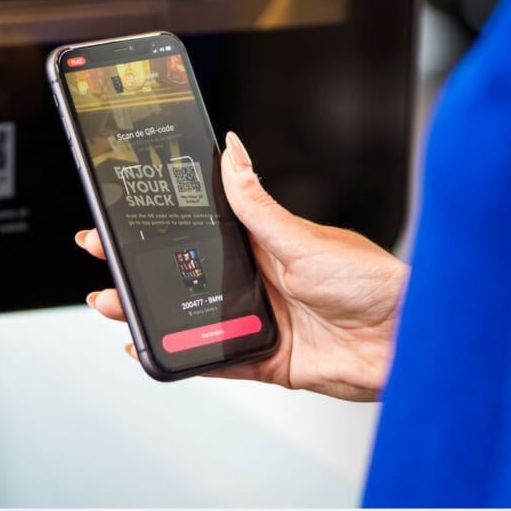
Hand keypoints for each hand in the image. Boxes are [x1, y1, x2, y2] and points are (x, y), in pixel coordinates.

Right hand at [79, 131, 407, 400]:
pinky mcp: (266, 359)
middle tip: (101, 263)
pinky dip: (181, 358)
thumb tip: (232, 151)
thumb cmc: (373, 280)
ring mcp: (257, 320)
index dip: (158, 226)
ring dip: (148, 313)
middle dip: (137, 270)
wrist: (410, 342)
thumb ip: (256, 203)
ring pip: (189, 317)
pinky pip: (214, 360)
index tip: (119, 217)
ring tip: (112, 305)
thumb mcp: (303, 237)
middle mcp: (256, 280)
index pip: (198, 230)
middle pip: (183, 276)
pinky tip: (150, 351)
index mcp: (261, 244)